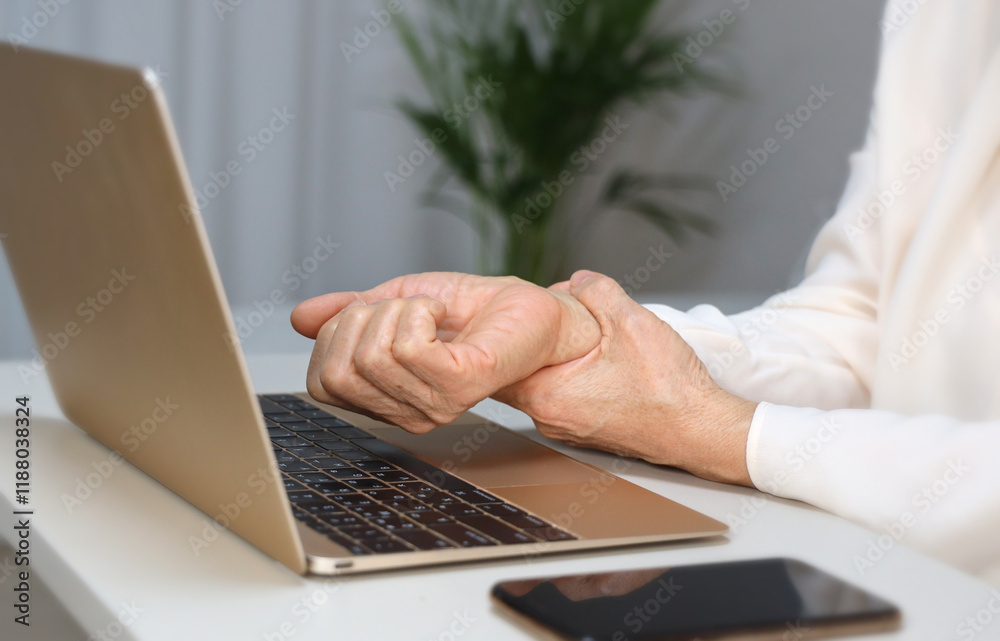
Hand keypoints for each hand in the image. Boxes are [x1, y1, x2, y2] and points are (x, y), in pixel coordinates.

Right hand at [290, 273, 600, 432]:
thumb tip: (300, 318)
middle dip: (362, 319)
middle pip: (340, 370)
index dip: (333, 336)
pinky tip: (442, 315)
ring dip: (398, 309)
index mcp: (384, 401)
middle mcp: (407, 413)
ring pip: (373, 353)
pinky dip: (419, 310)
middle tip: (403, 309)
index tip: (372, 314)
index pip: (321, 383)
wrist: (528, 311)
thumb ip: (346, 313)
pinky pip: (408, 344)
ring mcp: (434, 405)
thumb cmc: (470, 311)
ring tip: (429, 312)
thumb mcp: (392, 301)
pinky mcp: (460, 385)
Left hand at [494, 271, 756, 484]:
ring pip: (538, 385)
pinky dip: (566, 377)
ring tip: (570, 337)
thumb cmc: (670, 390)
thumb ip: (596, 290)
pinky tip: (589, 361)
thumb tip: (577, 279)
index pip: (496, 361)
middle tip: (539, 317)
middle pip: (515, 371)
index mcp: (546, 394)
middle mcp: (548, 418)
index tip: (509, 312)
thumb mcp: (632, 321)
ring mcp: (565, 429)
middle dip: (527, 342)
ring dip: (549, 360)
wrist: (701, 432)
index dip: (501, 331)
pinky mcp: (584, 432)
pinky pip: (560, 398)